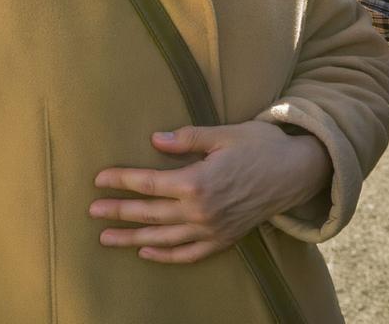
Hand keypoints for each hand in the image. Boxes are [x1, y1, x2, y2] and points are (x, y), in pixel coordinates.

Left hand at [90, 123, 330, 263]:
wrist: (297, 173)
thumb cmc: (261, 145)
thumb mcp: (223, 134)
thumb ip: (186, 139)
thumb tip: (154, 140)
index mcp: (197, 181)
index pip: (149, 184)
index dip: (121, 181)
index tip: (98, 179)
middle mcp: (201, 211)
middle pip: (150, 213)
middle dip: (118, 212)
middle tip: (92, 211)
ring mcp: (213, 229)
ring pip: (163, 238)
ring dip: (132, 238)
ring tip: (107, 238)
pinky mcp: (224, 239)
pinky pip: (189, 254)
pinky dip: (165, 256)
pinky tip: (146, 252)